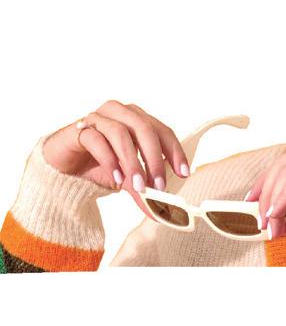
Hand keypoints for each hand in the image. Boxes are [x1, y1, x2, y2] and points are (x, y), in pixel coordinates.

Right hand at [42, 100, 189, 215]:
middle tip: (159, 186)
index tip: (183, 173)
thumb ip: (142, 189)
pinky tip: (116, 179)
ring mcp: (99, 118)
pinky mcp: (79, 130)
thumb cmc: (98, 166)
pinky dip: (110, 160)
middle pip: (144, 128)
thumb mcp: (125, 179)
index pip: (162, 131)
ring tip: (138, 186)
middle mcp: (120, 113)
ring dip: (132, 161)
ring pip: (121, 133)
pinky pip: (96, 140)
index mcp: (137, 119)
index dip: (174, 151)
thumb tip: (161, 212)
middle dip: (154, 158)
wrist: (62, 168)